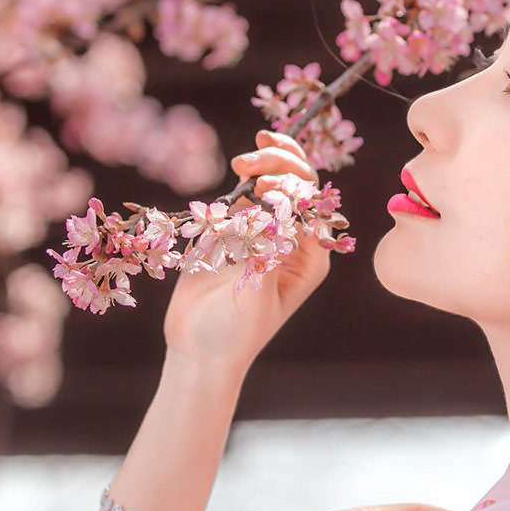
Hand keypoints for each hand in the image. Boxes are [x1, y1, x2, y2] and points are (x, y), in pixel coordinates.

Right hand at [163, 129, 331, 373]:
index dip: (293, 186)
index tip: (263, 185)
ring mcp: (261, 234)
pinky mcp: (230, 233)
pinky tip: (225, 198)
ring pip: (268, 186)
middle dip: (278, 165)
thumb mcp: (258, 292)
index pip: (312, 205)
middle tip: (247, 160)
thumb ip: (267, 250)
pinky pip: (238, 199)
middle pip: (296, 187)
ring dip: (259, 166)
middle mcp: (291, 240)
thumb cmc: (236, 332)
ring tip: (241, 163)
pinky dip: (235, 190)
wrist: (198, 350)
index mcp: (310, 256)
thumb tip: (275, 207)